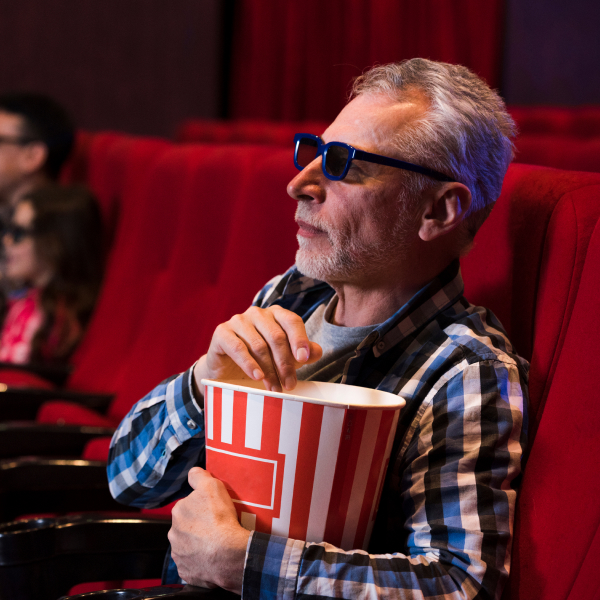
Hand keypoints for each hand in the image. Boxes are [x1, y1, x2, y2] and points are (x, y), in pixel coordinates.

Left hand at [169, 467, 249, 592]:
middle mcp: (173, 534)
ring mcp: (179, 555)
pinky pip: (192, 564)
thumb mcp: (212, 486)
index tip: (212, 511)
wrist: (227, 553)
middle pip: (186, 526)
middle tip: (215, 527)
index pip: (188, 506)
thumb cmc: (219, 518)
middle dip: (197, 526)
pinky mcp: (186, 572)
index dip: (201, 507)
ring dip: (198, 544)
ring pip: (188, 546)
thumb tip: (192, 472)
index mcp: (178, 512)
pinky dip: (200, 561)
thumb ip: (198, 476)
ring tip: (216, 544)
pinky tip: (212, 557)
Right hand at [194, 305, 322, 393]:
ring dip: (269, 370)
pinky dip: (249, 364)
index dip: (299, 339)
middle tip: (289, 385)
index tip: (304, 360)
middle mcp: (257, 313)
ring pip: (259, 345)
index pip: (292, 321)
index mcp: (275, 314)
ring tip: (274, 388)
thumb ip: (302, 353)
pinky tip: (257, 377)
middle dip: (285, 363)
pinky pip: (238, 348)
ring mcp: (238, 321)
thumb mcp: (285, 358)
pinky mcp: (222, 332)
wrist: (227, 370)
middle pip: (276, 336)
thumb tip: (317, 352)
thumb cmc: (260, 360)